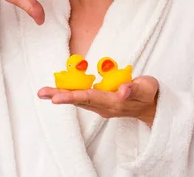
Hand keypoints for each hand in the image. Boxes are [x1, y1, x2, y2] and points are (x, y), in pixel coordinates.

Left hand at [37, 76, 159, 127]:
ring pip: (78, 100)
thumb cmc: (148, 94)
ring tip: (44, 92)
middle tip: (42, 93)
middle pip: (79, 100)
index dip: (72, 96)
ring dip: (61, 95)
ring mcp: (101, 106)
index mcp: (114, 102)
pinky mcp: (100, 102)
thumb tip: (122, 90)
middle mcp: (104, 106)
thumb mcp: (146, 88)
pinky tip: (58, 90)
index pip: (89, 98)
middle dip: (60, 96)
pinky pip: (82, 98)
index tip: (56, 98)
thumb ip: (134, 89)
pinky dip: (70, 93)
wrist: (151, 106)